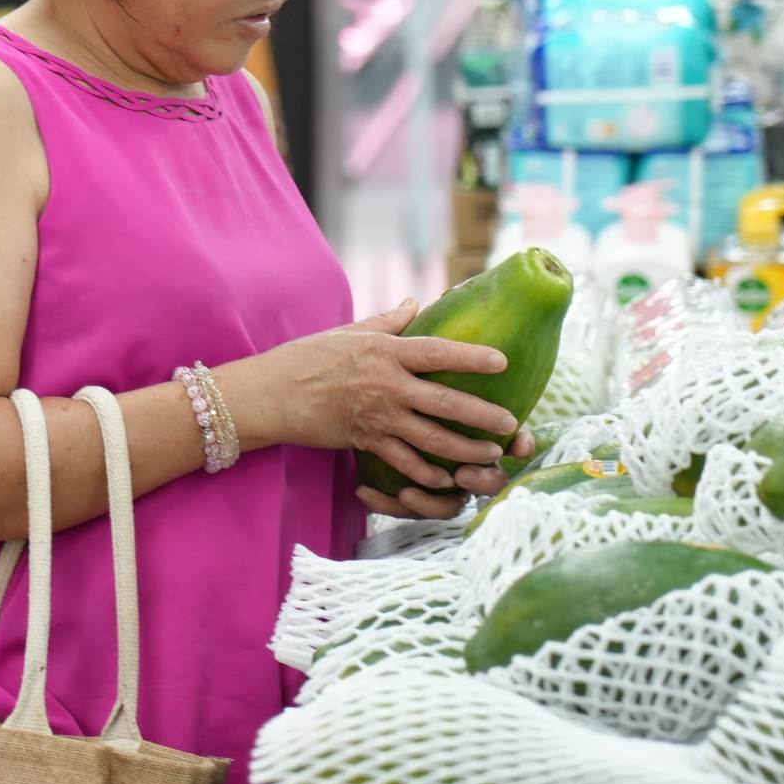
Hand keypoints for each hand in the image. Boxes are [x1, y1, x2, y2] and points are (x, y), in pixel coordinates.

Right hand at [230, 300, 522, 509]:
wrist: (272, 394)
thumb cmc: (309, 357)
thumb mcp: (349, 332)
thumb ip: (389, 321)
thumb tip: (417, 304)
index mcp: (385, 353)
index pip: (437, 353)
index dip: (472, 357)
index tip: (502, 362)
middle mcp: (387, 386)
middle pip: (444, 402)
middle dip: (482, 415)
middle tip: (511, 423)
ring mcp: (377, 418)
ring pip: (431, 439)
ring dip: (465, 449)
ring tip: (490, 454)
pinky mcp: (366, 442)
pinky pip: (404, 462)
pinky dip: (428, 474)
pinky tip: (447, 479)